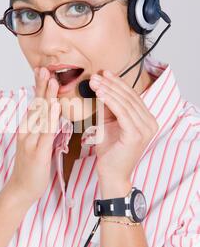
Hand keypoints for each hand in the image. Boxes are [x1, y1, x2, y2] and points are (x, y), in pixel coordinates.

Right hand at [8, 67, 60, 203]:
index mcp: (27, 129)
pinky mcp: (37, 152)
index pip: (35, 105)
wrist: (21, 189)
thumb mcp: (36, 144)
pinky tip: (55, 106)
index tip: (43, 71)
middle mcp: (26, 132)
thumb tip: (50, 114)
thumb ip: (42, 128)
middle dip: (41, 86)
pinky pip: (46, 132)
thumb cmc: (31, 167)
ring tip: (52, 80)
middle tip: (45, 68)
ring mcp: (31, 141)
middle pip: (36, 105)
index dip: (39, 87)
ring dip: (47, 96)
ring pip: (40, 115)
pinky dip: (51, 117)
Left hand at [89, 69, 158, 185]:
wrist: (111, 173)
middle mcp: (150, 123)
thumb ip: (108, 107)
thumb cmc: (110, 151)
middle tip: (97, 75)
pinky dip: (110, 101)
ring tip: (95, 82)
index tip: (104, 73)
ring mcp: (145, 129)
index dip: (118, 83)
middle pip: (129, 97)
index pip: (132, 96)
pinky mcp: (136, 134)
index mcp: (146, 119)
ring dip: (109, 90)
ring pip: (125, 103)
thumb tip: (101, 86)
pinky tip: (100, 93)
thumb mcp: (109, 123)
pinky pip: (122, 112)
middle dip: (112, 84)